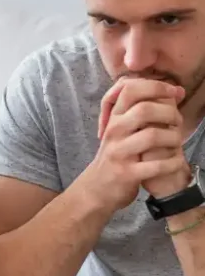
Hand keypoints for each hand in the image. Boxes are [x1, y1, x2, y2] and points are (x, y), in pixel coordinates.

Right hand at [84, 78, 186, 212]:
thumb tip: (178, 91)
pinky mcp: (126, 174)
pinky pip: (156, 165)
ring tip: (177, 143)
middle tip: (178, 122)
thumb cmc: (117, 155)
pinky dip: (173, 163)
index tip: (174, 92)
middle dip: (170, 113)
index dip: (156, 86)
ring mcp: (119, 153)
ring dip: (173, 138)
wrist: (97, 188)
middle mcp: (114, 132)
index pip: (131, 89)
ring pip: (152, 136)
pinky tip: (176, 162)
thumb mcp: (123, 129)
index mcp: (114, 118)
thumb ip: (145, 108)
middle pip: (144, 110)